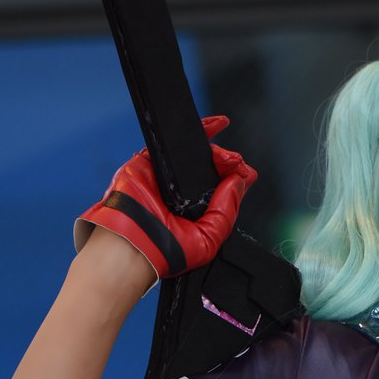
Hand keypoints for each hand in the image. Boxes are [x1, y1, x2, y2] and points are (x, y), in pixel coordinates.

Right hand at [74, 116, 256, 283]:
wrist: (132, 245)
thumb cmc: (164, 253)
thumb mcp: (208, 240)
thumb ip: (226, 212)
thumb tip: (239, 181)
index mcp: (195, 216)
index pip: (222, 193)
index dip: (236, 179)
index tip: (246, 174)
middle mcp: (181, 197)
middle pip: (212, 171)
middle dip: (229, 163)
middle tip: (236, 163)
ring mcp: (165, 179)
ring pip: (195, 155)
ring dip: (216, 151)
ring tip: (227, 157)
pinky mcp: (147, 164)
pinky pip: (171, 142)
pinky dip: (196, 131)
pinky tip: (216, 125)